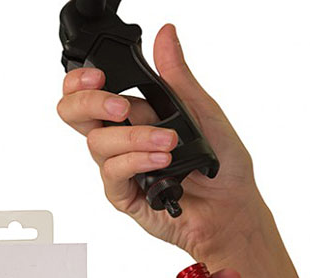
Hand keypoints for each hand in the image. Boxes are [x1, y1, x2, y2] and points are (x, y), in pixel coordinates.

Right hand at [57, 24, 267, 263]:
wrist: (231, 209)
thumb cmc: (223, 167)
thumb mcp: (204, 113)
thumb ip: (178, 78)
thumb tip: (165, 35)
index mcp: (137, 117)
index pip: (91, 94)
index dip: (82, 82)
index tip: (97, 76)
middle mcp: (123, 142)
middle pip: (78, 116)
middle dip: (90, 103)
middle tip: (122, 106)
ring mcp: (122, 170)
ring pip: (98, 144)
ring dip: (134, 138)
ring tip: (169, 142)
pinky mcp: (125, 196)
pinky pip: (113, 174)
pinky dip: (136, 162)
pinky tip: (161, 161)